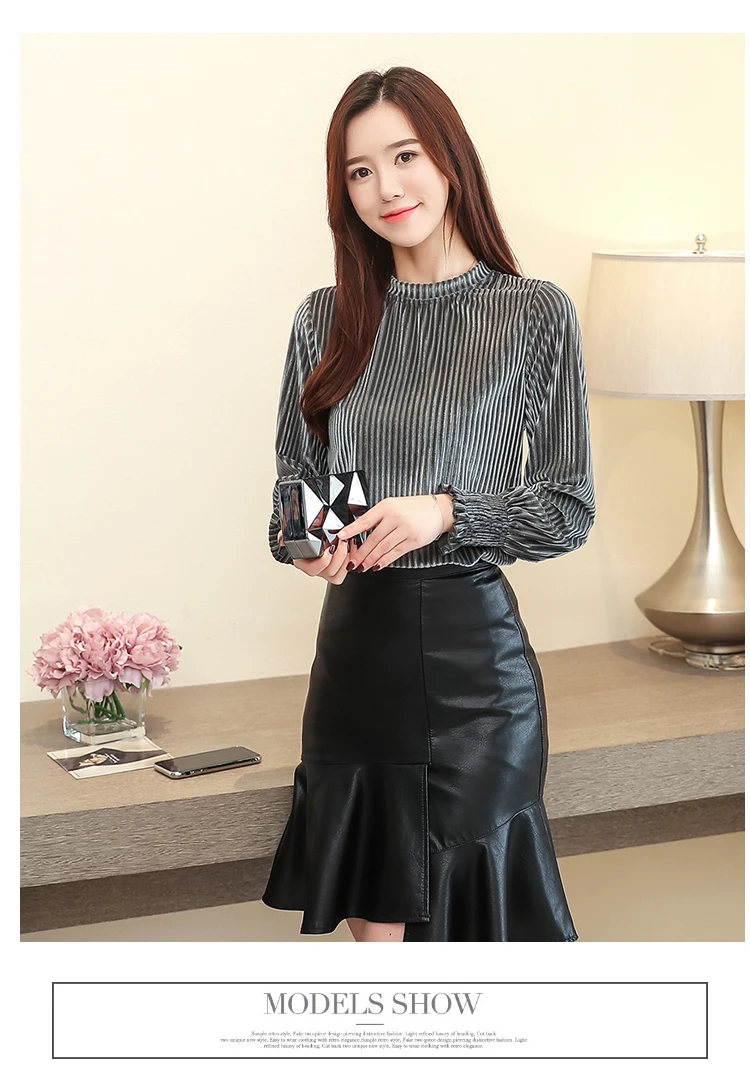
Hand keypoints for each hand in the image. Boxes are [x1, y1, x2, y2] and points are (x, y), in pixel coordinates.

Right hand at [277, 528, 352, 584]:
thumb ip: (285, 536)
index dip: (323, 561)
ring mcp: (326, 570)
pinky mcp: (337, 568)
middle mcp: (315, 570)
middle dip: (339, 557)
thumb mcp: (291, 534)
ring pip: (339, 575)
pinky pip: (345, 571)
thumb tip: (282, 539)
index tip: (329, 549)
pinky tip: (352, 549)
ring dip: (346, 559)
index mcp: (303, 563)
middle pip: (329, 572)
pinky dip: (351, 561)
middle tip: (342, 542)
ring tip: (348, 544)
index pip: (313, 570)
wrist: (307, 536)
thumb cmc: (300, 537)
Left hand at [335, 494, 454, 571]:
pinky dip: (384, 561)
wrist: (439, 510)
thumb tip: (359, 531)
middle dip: (361, 553)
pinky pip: (395, 553)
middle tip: (352, 562)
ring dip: (371, 559)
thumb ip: (378, 516)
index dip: (352, 530)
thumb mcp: (393, 505)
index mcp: (387, 506)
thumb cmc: (415, 508)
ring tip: (362, 566)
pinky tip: (377, 565)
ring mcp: (405, 529)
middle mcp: (395, 517)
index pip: (365, 520)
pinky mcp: (414, 540)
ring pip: (383, 548)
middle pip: (373, 538)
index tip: (341, 537)